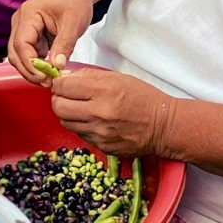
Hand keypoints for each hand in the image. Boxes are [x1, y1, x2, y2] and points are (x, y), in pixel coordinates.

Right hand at [9, 0, 94, 85]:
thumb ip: (64, 44)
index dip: (30, 64)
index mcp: (28, 13)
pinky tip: (50, 72)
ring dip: (33, 70)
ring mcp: (23, 29)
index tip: (45, 76)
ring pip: (20, 57)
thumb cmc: (75, 1)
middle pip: (15, 53)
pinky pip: (28, 55)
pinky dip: (37, 66)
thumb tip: (56, 67)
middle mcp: (20, 22)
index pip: (21, 44)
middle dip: (30, 71)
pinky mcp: (29, 37)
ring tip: (51, 80)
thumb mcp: (74, 22)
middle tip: (49, 83)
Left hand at [47, 68, 175, 157]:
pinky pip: (79, 134)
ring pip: (65, 122)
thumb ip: (90, 76)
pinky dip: (81, 126)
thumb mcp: (120, 78)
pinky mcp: (101, 146)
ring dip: (68, 114)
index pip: (63, 87)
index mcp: (105, 91)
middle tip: (67, 96)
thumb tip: (65, 77)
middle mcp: (100, 113)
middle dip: (59, 99)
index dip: (59, 84)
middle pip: (59, 107)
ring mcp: (99, 132)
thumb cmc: (144, 99)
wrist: (163, 126)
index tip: (63, 84)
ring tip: (81, 109)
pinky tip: (93, 121)